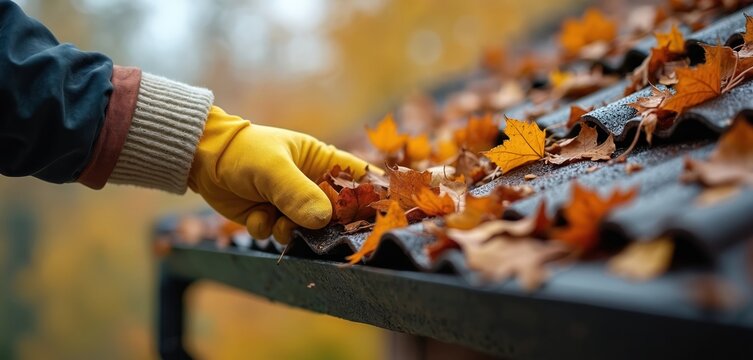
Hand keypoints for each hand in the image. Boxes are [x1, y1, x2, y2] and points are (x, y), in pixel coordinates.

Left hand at [189, 106, 373, 243]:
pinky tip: (254, 216)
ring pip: (307, 229)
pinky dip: (267, 229)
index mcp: (323, 161)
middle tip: (310, 226)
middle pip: (337, 212)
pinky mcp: (272, 217)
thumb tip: (323, 220)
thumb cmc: (244, 151)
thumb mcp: (273, 168)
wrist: (203, 159)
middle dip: (324, 224)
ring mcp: (293, 203)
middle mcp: (313, 184)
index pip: (359, 178)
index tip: (368, 218)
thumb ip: (298, 193)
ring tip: (274, 220)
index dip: (369, 197)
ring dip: (290, 230)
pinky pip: (280, 234)